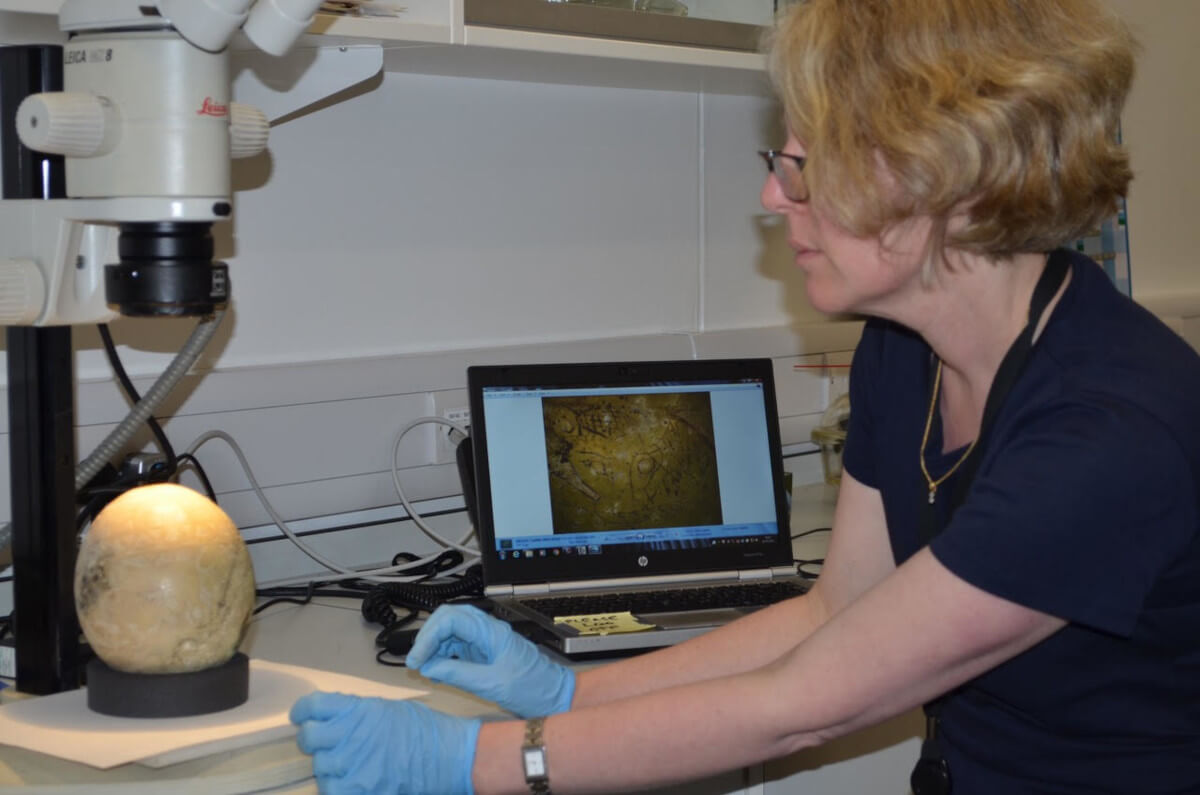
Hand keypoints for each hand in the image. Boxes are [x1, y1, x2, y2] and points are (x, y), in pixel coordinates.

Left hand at [290, 691, 480, 794]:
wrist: (448, 756)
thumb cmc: (423, 729)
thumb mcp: (387, 709)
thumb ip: (355, 712)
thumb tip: (331, 718)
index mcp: (357, 710)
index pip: (311, 707)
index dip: (302, 712)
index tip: (302, 716)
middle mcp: (349, 736)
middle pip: (309, 739)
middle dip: (314, 740)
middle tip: (326, 742)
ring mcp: (352, 767)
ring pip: (320, 768)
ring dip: (330, 766)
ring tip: (349, 764)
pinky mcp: (359, 791)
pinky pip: (331, 791)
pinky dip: (338, 787)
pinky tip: (351, 781)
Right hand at [406, 604, 574, 717]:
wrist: (555, 696)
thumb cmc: (533, 688)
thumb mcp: (492, 684)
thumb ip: (459, 674)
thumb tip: (429, 667)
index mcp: (492, 632)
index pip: (451, 618)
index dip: (429, 635)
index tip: (417, 657)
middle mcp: (487, 631)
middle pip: (448, 619)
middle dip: (429, 637)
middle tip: (416, 660)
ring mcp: (485, 640)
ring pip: (451, 632)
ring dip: (434, 647)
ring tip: (426, 668)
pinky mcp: (484, 652)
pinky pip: (458, 646)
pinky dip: (444, 656)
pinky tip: (438, 670)